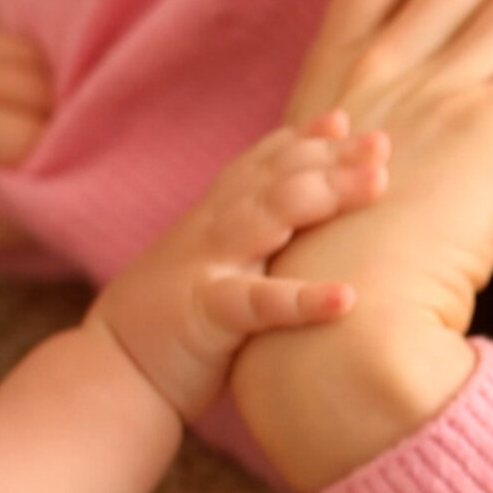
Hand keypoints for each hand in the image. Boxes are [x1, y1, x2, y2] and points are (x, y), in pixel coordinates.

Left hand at [0, 28, 52, 252]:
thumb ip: (30, 212)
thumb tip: (81, 188)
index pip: (35, 134)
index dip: (54, 155)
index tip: (55, 174)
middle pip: (41, 92)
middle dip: (59, 122)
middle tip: (58, 149)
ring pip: (35, 64)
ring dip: (54, 94)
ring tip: (51, 124)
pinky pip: (18, 46)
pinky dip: (37, 69)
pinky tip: (36, 96)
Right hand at [89, 112, 387, 416]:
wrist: (110, 373)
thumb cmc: (174, 319)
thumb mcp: (210, 263)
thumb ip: (247, 231)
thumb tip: (297, 210)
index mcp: (214, 218)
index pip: (261, 164)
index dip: (302, 138)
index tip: (345, 119)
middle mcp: (211, 230)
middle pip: (277, 178)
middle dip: (331, 156)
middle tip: (382, 143)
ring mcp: (207, 268)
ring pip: (269, 217)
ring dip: (325, 195)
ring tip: (378, 184)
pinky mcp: (207, 317)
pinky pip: (259, 304)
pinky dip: (302, 300)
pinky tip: (345, 299)